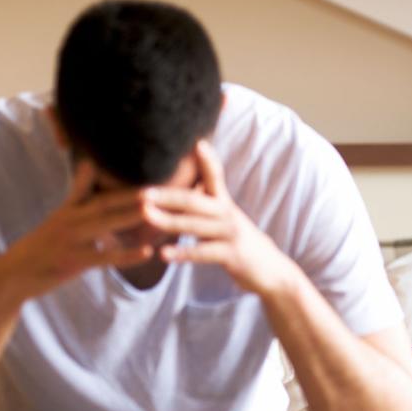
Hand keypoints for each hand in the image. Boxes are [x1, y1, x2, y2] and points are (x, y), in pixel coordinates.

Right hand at [0, 161, 152, 304]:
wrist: (17, 270)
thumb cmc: (46, 240)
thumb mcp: (62, 213)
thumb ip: (80, 190)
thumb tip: (89, 162)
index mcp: (74, 208)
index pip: (103, 192)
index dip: (127, 184)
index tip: (151, 176)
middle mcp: (73, 219)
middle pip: (106, 204)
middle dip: (132, 196)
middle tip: (158, 188)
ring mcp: (73, 240)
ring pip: (105, 226)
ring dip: (129, 218)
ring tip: (153, 212)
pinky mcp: (74, 261)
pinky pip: (104, 258)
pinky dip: (126, 255)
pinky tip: (147, 252)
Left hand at [143, 141, 296, 296]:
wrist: (269, 269)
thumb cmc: (237, 241)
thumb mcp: (224, 218)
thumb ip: (203, 203)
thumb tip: (175, 190)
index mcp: (223, 202)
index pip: (215, 176)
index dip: (207, 160)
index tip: (196, 142)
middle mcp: (228, 214)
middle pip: (195, 201)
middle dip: (168, 195)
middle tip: (142, 192)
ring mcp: (230, 234)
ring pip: (196, 225)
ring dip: (169, 221)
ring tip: (146, 216)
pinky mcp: (232, 255)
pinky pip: (204, 253)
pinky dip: (183, 253)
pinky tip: (163, 254)